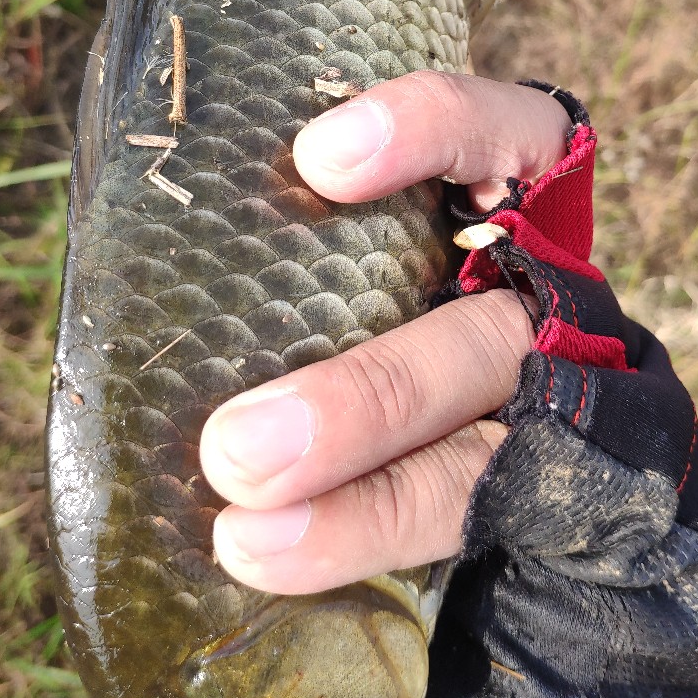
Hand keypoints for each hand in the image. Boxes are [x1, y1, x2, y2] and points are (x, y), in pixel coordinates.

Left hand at [199, 72, 571, 593]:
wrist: (512, 383)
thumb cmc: (381, 262)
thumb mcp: (365, 220)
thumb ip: (296, 220)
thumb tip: (136, 234)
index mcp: (517, 195)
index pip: (503, 135)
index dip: (430, 135)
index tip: (318, 162)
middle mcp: (550, 294)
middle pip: (483, 340)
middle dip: (369, 398)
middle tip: (237, 449)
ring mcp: (561, 399)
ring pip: (485, 459)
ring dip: (371, 505)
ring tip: (248, 539)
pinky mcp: (545, 483)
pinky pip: (469, 526)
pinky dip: (373, 544)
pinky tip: (280, 562)